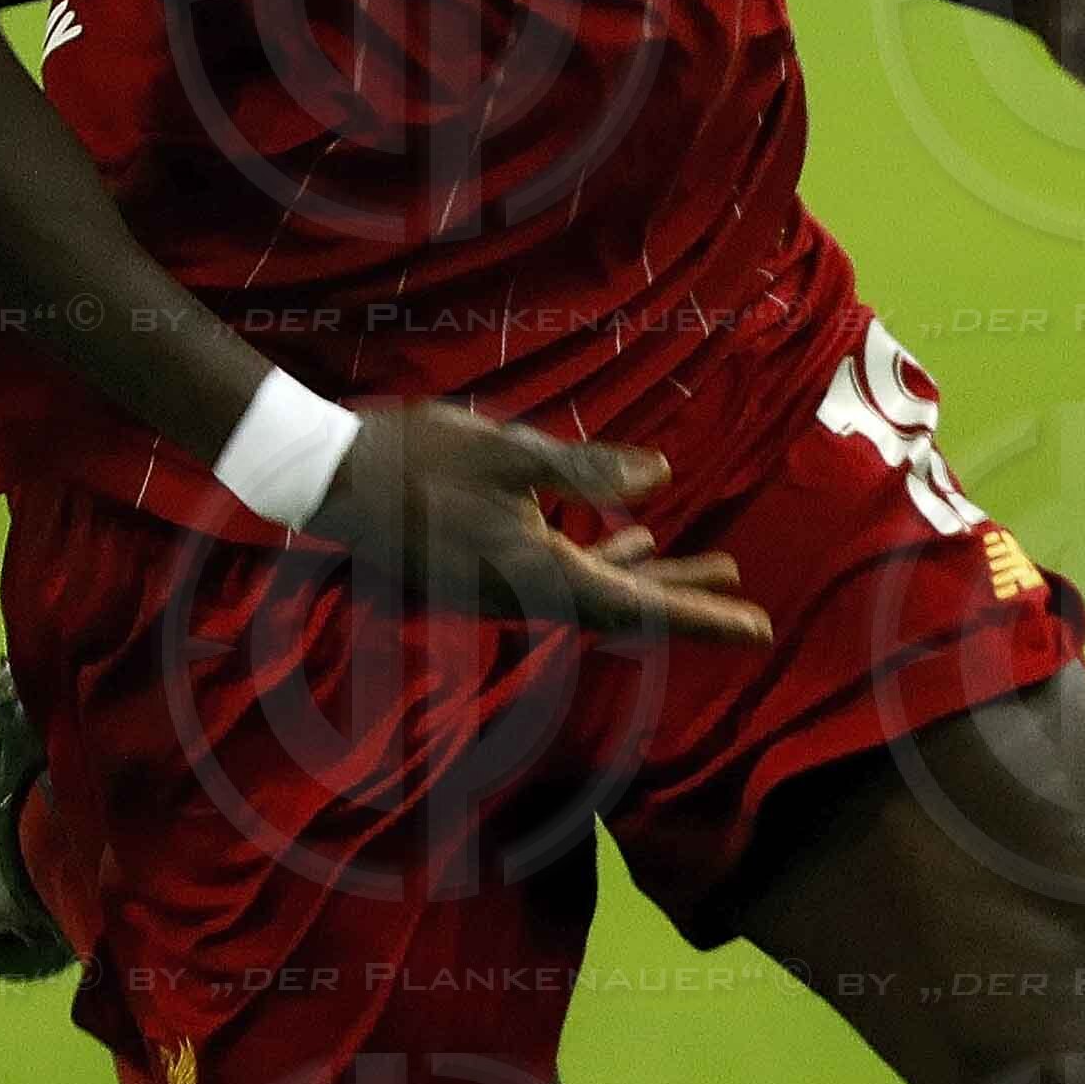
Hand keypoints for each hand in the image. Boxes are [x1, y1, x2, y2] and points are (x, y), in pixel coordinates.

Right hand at [312, 403, 770, 644]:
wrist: (327, 479)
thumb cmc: (414, 458)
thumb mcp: (506, 453)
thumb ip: (586, 468)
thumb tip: (662, 478)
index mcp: (539, 572)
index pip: (639, 607)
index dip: (703, 617)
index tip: (757, 630)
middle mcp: (527, 593)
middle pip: (628, 608)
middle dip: (689, 603)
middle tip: (750, 611)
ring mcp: (505, 586)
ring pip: (600, 591)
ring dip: (656, 578)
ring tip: (714, 563)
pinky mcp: (488, 568)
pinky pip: (567, 576)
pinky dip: (608, 560)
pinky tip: (632, 531)